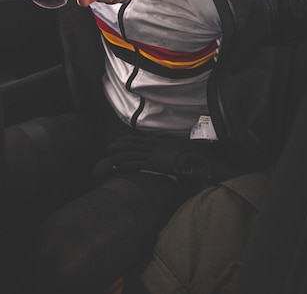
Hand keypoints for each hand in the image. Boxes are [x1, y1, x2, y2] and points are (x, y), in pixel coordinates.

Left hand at [95, 134, 218, 180]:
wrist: (199, 158)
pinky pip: (138, 164)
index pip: (141, 140)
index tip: (119, 140)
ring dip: (119, 155)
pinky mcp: (156, 164)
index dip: (128, 140)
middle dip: (120, 146)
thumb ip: (174, 148)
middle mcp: (156, 146)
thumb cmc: (194, 155)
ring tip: (108, 157)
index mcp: (161, 142)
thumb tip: (173, 149)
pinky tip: (118, 166)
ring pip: (133, 153)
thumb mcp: (182, 149)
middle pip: (133, 144)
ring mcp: (155, 154)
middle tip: (108, 147)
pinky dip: (126, 164)